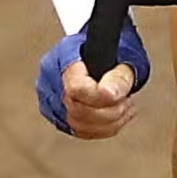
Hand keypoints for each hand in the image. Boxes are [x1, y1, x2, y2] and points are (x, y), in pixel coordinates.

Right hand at [36, 19, 150, 138]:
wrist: (103, 48)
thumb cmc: (113, 47)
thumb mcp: (124, 53)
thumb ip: (119, 75)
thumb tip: (111, 95)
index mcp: (65, 55)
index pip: (76, 88)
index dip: (102, 97)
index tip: (123, 96)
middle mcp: (50, 77)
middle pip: (76, 110)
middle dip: (110, 111)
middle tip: (127, 101)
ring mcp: (49, 97)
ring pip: (77, 125)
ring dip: (109, 122)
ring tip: (125, 107)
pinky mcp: (55, 114)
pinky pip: (79, 130)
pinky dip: (103, 128)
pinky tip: (117, 117)